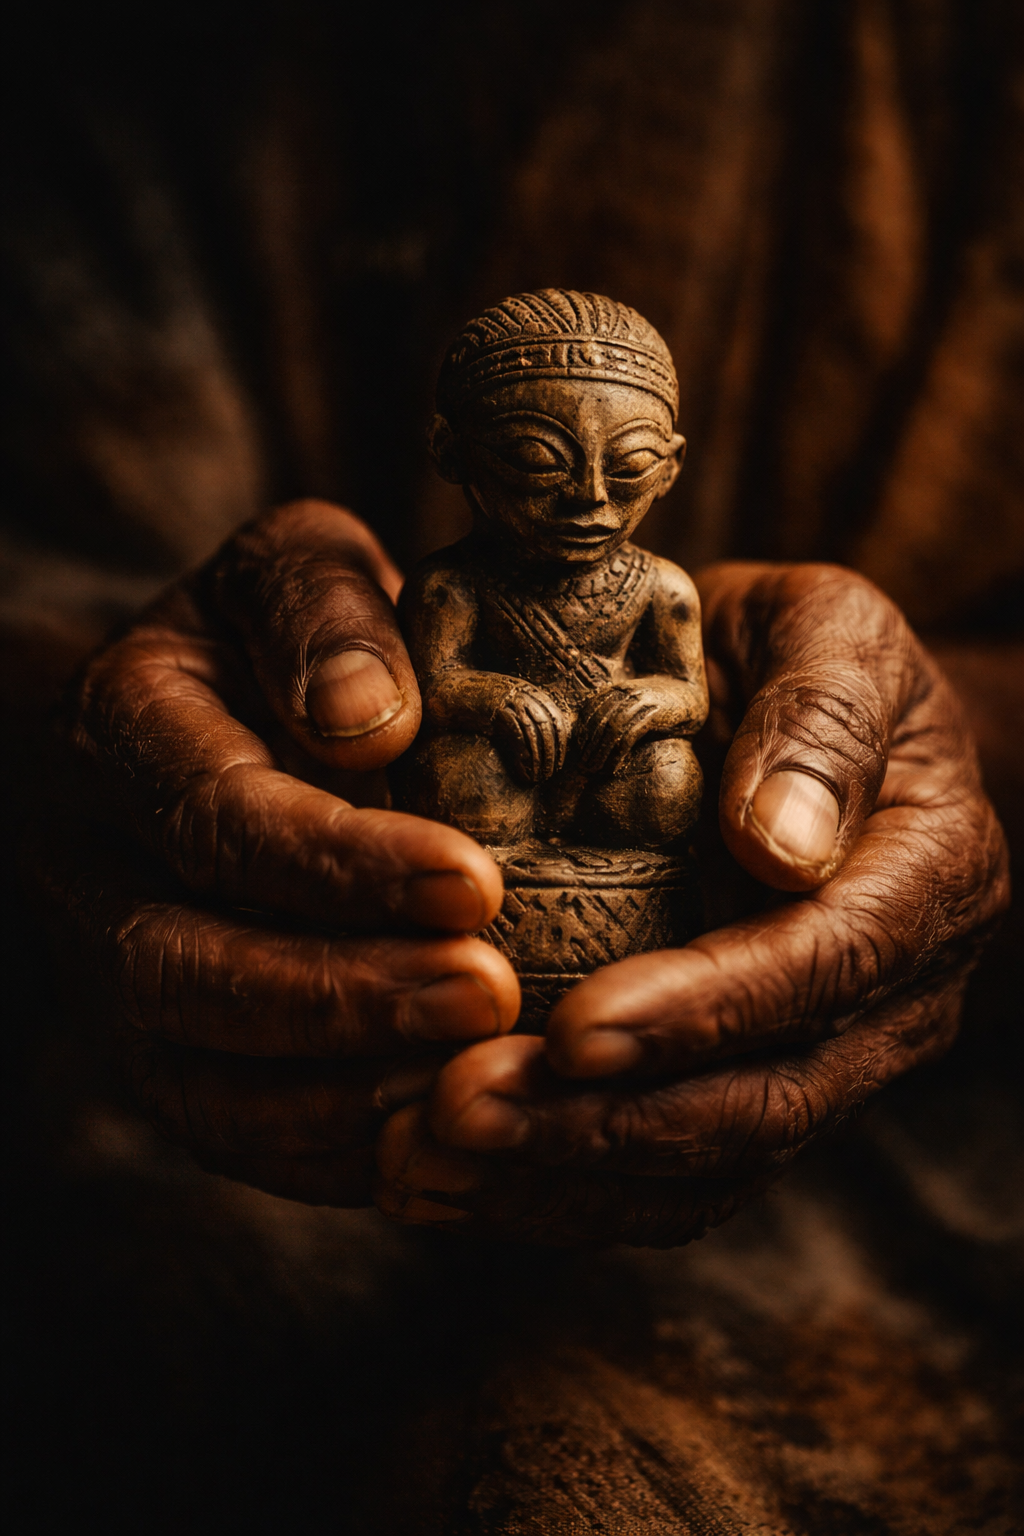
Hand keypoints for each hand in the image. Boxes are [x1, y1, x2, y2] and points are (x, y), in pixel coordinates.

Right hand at [39, 500, 518, 1204]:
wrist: (215, 707)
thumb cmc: (286, 632)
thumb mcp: (298, 567)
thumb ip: (326, 615)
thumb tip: (367, 723)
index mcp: (122, 731)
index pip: (213, 814)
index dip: (335, 861)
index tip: (474, 882)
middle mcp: (99, 866)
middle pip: (184, 968)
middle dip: (340, 996)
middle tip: (488, 997)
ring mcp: (124, 971)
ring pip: (196, 1079)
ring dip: (339, 1099)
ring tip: (474, 1086)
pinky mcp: (171, 1048)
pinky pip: (230, 1132)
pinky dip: (330, 1156)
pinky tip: (440, 1142)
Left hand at [375, 564, 1009, 1244]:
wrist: (808, 719)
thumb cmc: (805, 656)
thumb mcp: (828, 630)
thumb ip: (815, 719)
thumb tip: (778, 848)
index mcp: (927, 877)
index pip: (824, 968)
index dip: (704, 1012)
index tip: (574, 1030)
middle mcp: (892, 995)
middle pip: (764, 1098)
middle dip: (607, 1121)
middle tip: (458, 1110)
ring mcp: (827, 1055)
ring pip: (710, 1164)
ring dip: (566, 1176)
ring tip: (424, 1165)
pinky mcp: (753, 1084)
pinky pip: (671, 1175)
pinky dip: (560, 1189)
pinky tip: (447, 1179)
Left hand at [575, 683, 660, 772]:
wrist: (689, 697)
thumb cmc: (658, 707)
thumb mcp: (633, 706)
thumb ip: (615, 714)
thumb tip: (591, 740)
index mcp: (617, 689)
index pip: (590, 711)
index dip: (582, 733)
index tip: (577, 752)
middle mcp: (625, 692)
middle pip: (599, 721)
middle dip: (589, 746)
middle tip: (583, 765)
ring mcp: (639, 700)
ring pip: (611, 729)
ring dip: (600, 752)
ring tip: (594, 770)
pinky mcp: (653, 712)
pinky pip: (629, 735)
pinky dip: (618, 753)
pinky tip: (613, 768)